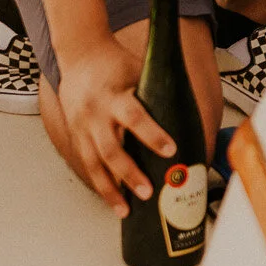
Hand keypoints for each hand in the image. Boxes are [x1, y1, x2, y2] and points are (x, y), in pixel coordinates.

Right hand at [56, 37, 177, 215]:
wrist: (79, 56)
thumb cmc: (115, 64)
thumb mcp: (138, 70)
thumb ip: (157, 92)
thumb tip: (189, 111)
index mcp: (114, 95)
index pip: (135, 117)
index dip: (152, 135)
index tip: (170, 150)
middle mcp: (95, 114)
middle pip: (111, 149)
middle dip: (129, 174)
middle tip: (148, 192)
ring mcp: (82, 127)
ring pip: (94, 163)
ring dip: (110, 189)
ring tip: (125, 210)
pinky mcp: (76, 135)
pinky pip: (87, 164)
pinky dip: (99, 184)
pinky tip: (112, 200)